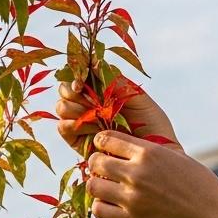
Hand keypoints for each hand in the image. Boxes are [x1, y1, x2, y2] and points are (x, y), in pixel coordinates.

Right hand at [55, 75, 181, 156]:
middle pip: (64, 90)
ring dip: (75, 107)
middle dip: (73, 91)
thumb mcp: (137, 97)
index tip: (81, 82)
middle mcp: (89, 105)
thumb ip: (116, 80)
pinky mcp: (78, 142)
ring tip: (96, 116)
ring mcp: (82, 123)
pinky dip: (73, 124)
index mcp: (102, 91)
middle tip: (90, 100)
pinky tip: (92, 128)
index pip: (80, 76)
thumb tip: (95, 61)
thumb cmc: (152, 125)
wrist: (155, 155)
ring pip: (61, 107)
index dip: (76, 75)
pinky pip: (63, 127)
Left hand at [85, 130, 217, 217]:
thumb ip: (149, 151)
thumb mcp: (176, 157)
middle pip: (95, 162)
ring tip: (108, 189)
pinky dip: (102, 207)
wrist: (213, 217)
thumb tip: (123, 148)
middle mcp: (137, 172)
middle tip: (104, 171)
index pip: (107, 138)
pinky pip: (99, 210)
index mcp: (149, 152)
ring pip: (93, 186)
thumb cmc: (199, 185)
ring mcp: (133, 197)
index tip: (104, 149)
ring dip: (98, 186)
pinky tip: (112, 206)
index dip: (102, 143)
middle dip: (96, 164)